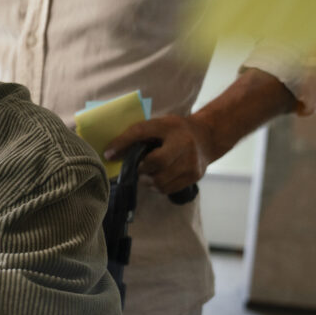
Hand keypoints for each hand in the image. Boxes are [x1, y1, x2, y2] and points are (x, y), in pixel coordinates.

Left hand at [103, 114, 217, 194]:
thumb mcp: (158, 126)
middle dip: (141, 168)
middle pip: (156, 162)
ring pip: (160, 180)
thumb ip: (137, 136)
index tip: (108, 154)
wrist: (207, 137)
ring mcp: (191, 161)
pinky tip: (157, 178)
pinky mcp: (195, 175)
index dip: (123, 143)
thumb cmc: (174, 131)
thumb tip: (110, 154)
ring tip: (147, 173)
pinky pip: (168, 189)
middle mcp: (184, 143)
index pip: (142, 131)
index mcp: (170, 126)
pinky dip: (157, 186)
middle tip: (137, 167)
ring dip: (147, 180)